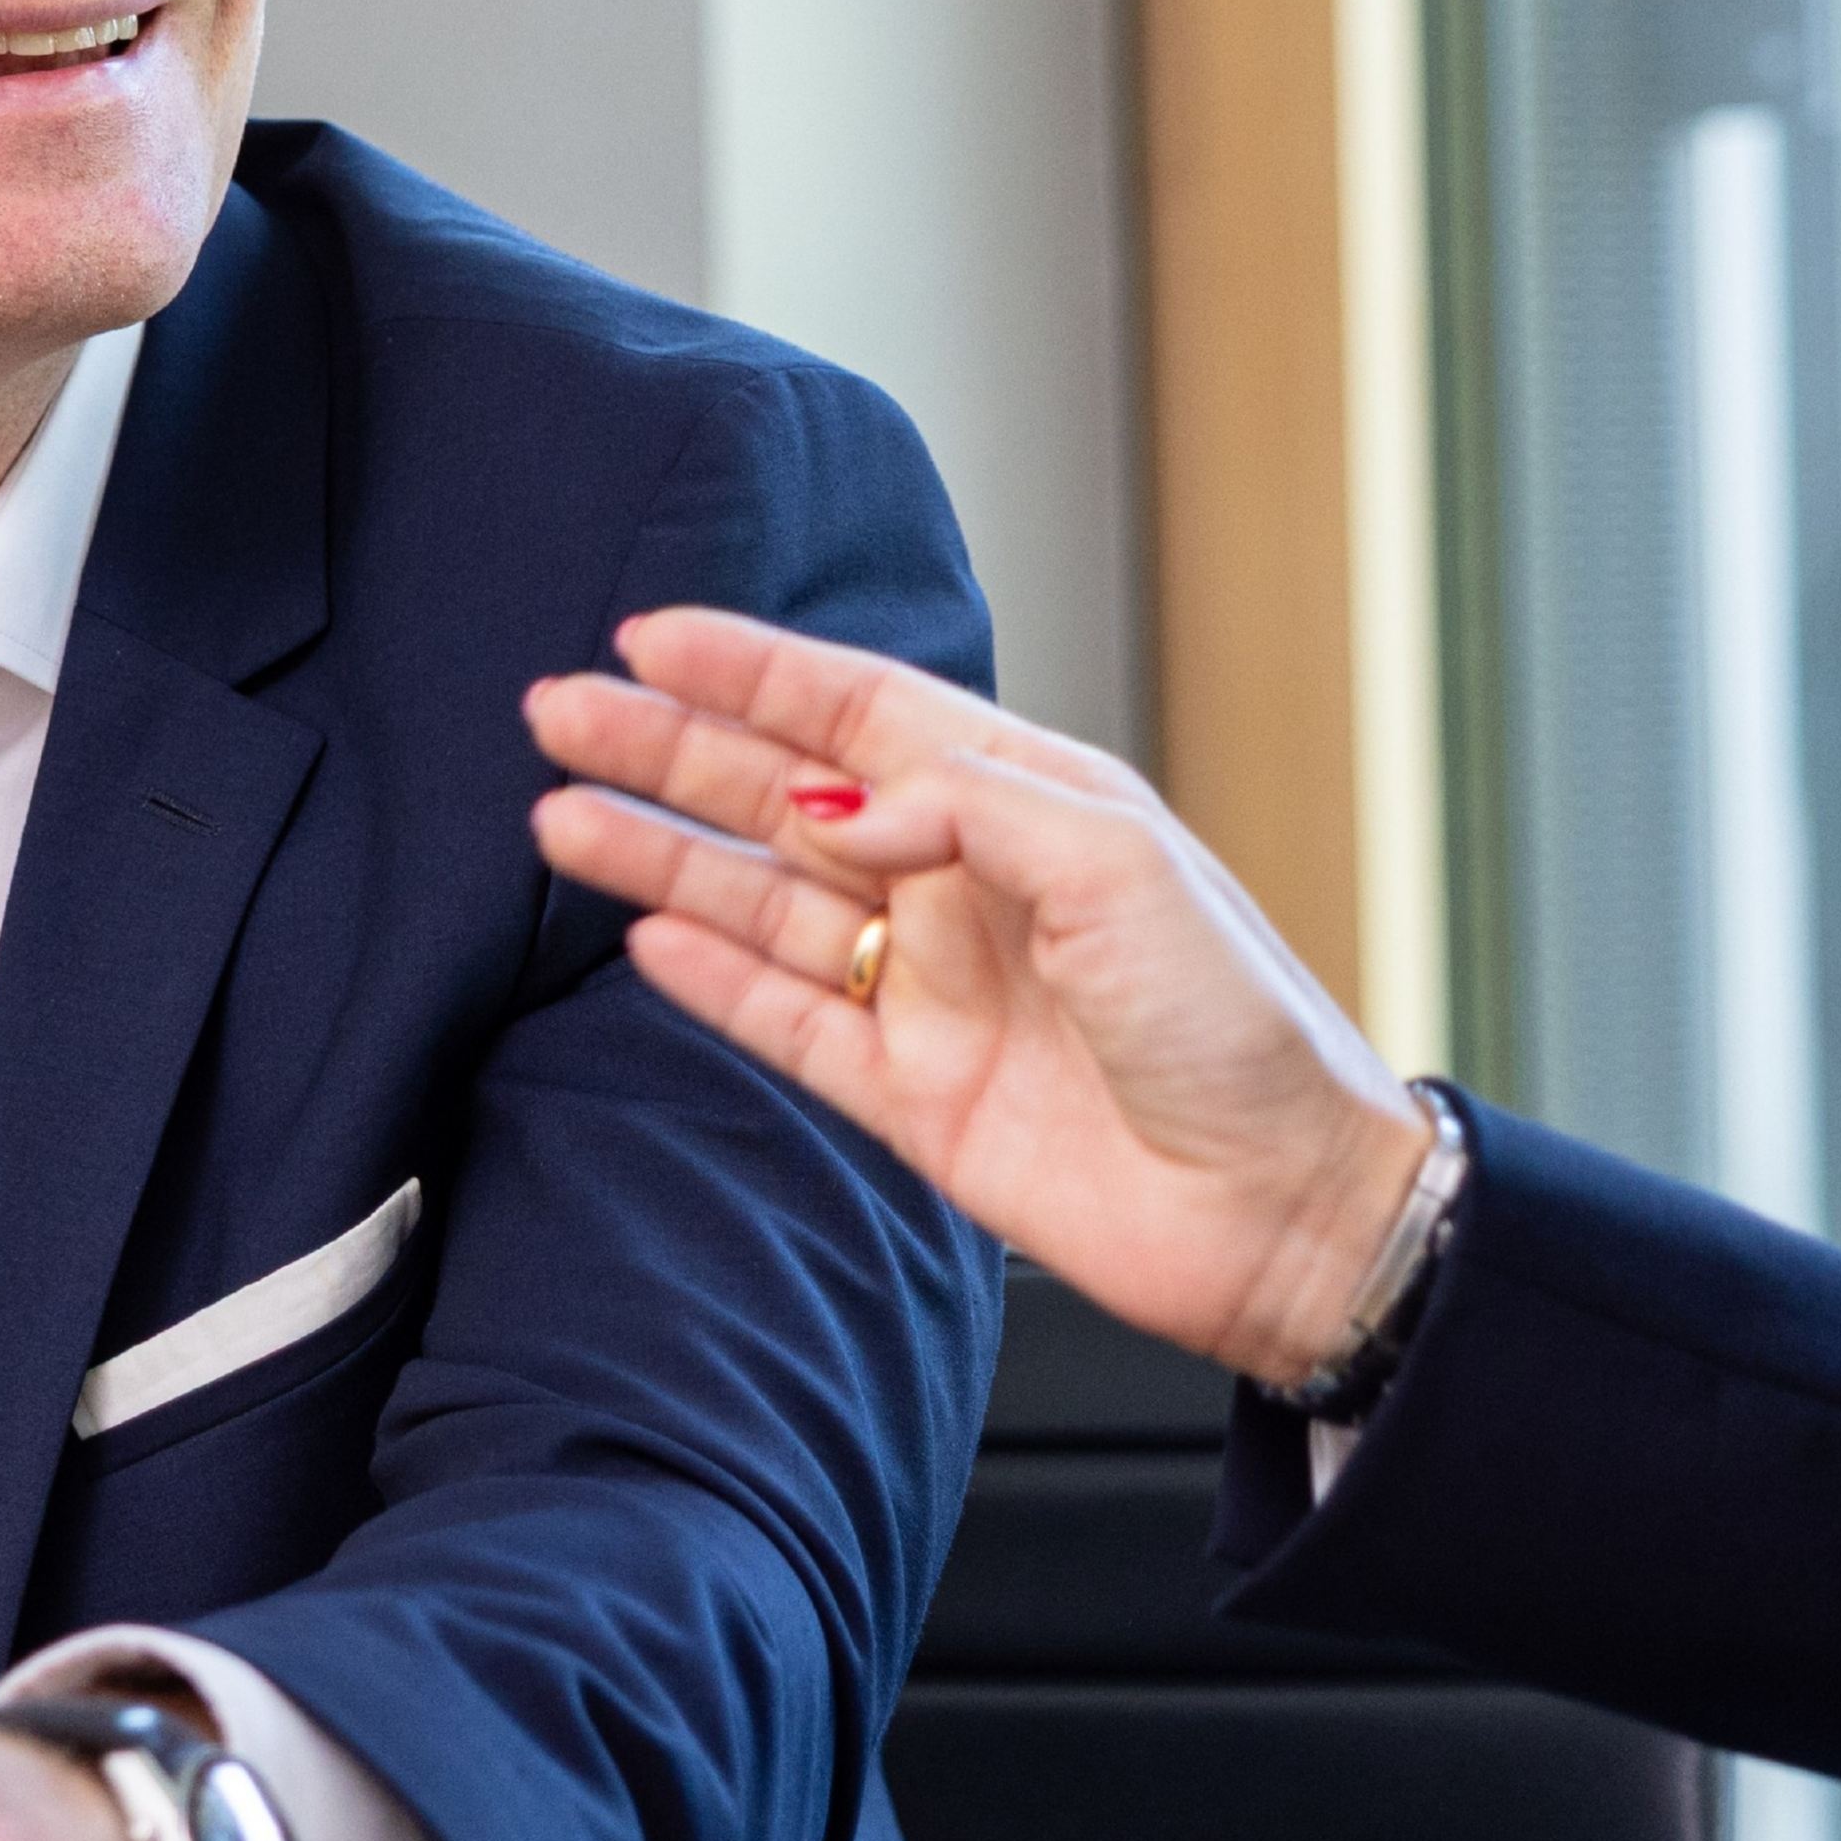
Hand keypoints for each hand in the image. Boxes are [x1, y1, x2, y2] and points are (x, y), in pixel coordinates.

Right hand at [528, 607, 1435, 1386]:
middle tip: (559, 712)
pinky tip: (644, 936)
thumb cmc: (1237, 1021)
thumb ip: (962, 806)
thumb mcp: (1116, 863)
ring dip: (664, 857)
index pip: (855, 713)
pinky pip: (788, 1023)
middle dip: (670, 750)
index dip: (748, 670)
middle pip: (782, 799)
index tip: (645, 634)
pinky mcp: (915, 1098)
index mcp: (1023, 803)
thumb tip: (831, 809)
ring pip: (763, 904)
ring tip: (560, 815)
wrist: (1282, 1207)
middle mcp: (965, 886)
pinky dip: (712, 980)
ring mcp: (933, 992)